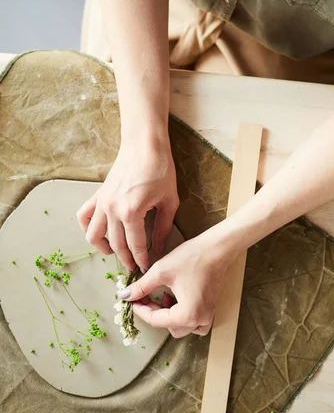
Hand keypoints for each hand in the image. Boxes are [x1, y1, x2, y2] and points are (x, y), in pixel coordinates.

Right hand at [77, 137, 178, 271]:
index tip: (146, 267)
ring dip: (103, 248)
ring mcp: (102, 202)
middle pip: (116, 243)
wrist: (144, 145)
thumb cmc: (160, 169)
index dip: (141, 258)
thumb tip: (158, 247)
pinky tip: (99, 232)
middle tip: (134, 266)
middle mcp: (112, 210)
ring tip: (115, 253)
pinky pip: (84, 216)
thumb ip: (163, 227)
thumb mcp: (169, 201)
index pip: (135, 245)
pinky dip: (87, 228)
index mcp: (131, 212)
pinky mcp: (98, 194)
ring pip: (94, 235)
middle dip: (126, 258)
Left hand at [117, 231, 234, 337]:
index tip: (131, 299)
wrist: (218, 247)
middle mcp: (200, 320)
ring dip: (168, 317)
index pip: (155, 320)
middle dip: (153, 313)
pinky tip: (176, 299)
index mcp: (187, 315)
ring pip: (182, 327)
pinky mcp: (210, 308)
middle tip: (144, 297)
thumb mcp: (161, 271)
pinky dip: (182, 316)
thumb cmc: (193, 257)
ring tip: (161, 297)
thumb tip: (125, 296)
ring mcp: (208, 315)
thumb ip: (141, 286)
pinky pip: (194, 322)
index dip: (140, 310)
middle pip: (169, 327)